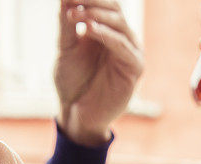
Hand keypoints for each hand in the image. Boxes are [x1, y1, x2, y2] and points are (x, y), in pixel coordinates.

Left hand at [55, 0, 143, 145]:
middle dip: (93, 1)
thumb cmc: (73, 84)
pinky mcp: (134, 69)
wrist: (77, 115)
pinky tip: (90, 30)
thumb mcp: (66, 48)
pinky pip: (123, 46)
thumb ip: (67, 24)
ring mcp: (130, 53)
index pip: (104, 4)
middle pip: (114, 9)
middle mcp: (122, 40)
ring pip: (120, 24)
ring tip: (77, 14)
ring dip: (97, 15)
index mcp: (107, 32)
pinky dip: (107, 35)